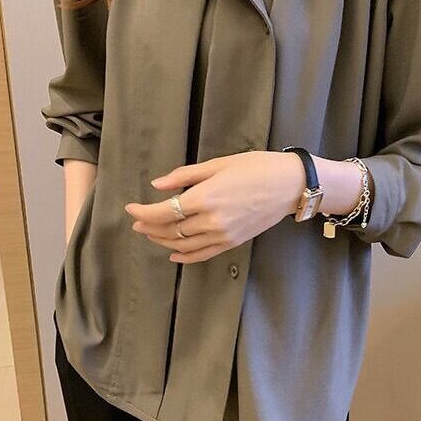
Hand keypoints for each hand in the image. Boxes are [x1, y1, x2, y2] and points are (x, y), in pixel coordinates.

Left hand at [124, 151, 305, 263]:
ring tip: (151, 234)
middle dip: (149, 227)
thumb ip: (185, 177)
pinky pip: (202, 255)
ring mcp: (222, 235)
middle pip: (170, 230)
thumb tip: (157, 186)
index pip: (163, 212)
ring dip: (162, 241)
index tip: (130, 208)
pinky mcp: (232, 242)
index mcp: (205, 197)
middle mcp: (211, 221)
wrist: (290, 185)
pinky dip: (185, 256)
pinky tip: (173, 253)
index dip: (143, 212)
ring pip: (183, 245)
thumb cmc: (256, 167)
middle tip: (137, 222)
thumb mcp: (218, 164)